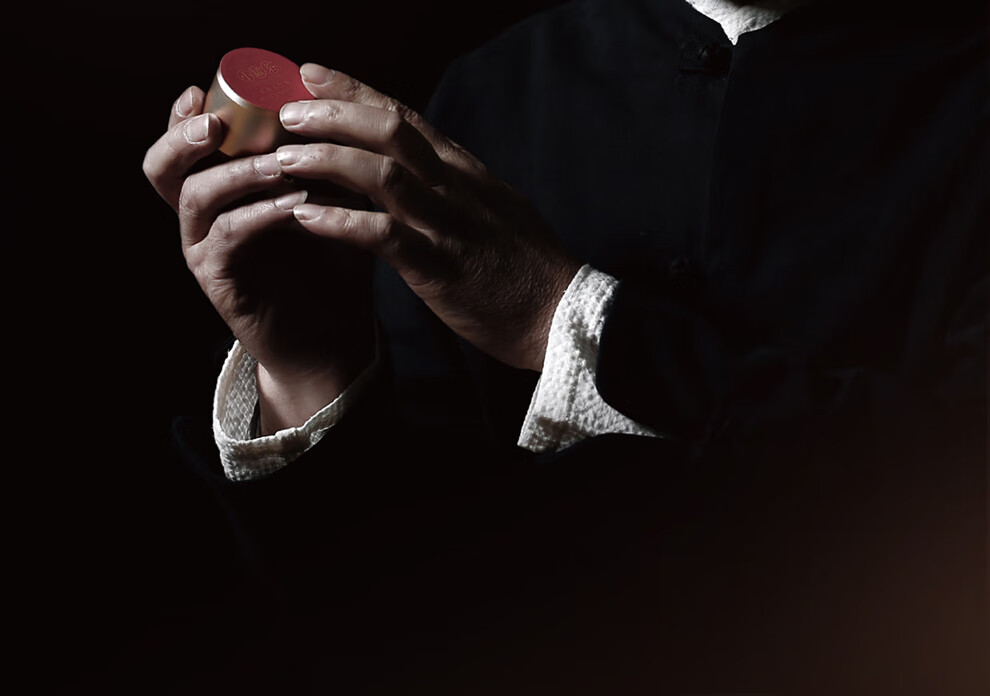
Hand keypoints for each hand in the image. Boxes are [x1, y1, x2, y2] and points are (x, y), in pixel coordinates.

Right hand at [143, 86, 374, 431]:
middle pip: (164, 167)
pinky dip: (260, 214)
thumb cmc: (332, 259)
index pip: (184, 144)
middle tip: (218, 122)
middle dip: (184, 137)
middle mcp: (202, 216)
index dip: (184, 116)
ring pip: (196, 196)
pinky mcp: (220, 281)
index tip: (206, 89)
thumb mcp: (331, 196)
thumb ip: (320, 155)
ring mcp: (205, 249)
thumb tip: (329, 97)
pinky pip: (228, 236)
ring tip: (282, 162)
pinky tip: (294, 204)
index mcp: (221, 188)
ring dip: (238, 173)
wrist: (335, 332)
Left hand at [276, 63, 581, 370]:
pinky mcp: (440, 268)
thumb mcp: (492, 207)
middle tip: (287, 113)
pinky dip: (341, 222)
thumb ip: (452, 184)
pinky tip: (306, 218)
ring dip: (327, 160)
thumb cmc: (523, 266)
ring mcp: (448, 225)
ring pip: (382, 174)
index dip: (353, 91)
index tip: (310, 74)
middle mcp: (455, 187)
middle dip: (333, 114)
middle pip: (389, 131)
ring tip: (283, 158)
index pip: (404, 115)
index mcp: (464, 170)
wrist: (560, 315)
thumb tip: (412, 166)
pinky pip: (384, 236)